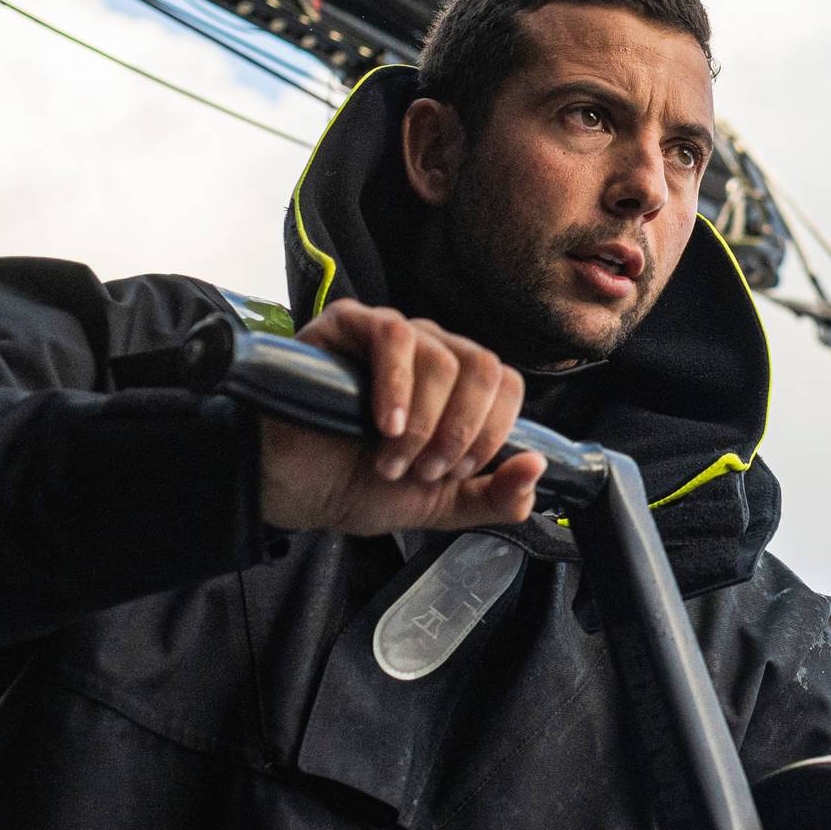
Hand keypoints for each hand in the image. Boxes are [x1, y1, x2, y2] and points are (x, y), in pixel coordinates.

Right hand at [257, 301, 541, 535]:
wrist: (292, 489)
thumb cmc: (356, 485)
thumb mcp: (439, 505)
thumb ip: (495, 497)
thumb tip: (538, 470)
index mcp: (458, 387)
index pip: (507, 384)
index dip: (491, 432)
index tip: (454, 472)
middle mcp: (431, 352)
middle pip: (484, 367)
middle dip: (461, 430)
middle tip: (424, 469)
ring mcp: (392, 335)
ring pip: (443, 358)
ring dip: (423, 423)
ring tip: (390, 458)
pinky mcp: (350, 324)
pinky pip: (394, 333)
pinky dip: (397, 385)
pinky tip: (383, 424)